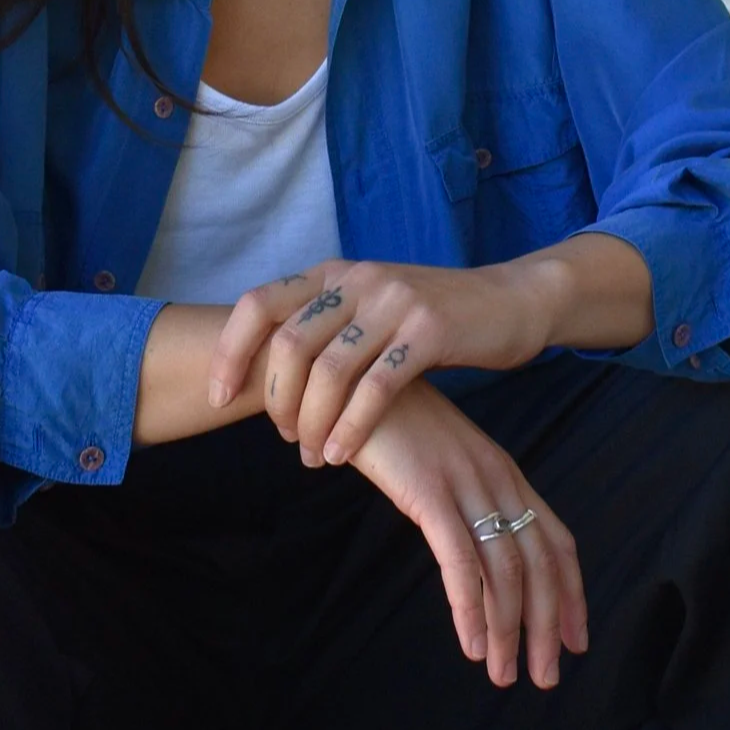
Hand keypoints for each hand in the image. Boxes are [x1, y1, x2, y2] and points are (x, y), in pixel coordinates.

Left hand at [210, 258, 555, 467]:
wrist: (512, 302)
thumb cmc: (433, 318)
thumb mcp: (371, 307)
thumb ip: (326, 326)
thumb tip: (271, 373)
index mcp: (333, 273)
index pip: (258, 305)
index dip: (230, 352)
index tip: (218, 396)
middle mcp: (357, 279)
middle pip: (289, 345)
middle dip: (277, 401)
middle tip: (287, 438)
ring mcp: (393, 302)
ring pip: (329, 371)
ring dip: (315, 423)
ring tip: (317, 456)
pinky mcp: (429, 330)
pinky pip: (375, 387)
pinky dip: (353, 427)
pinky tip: (346, 454)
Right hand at [346, 385, 586, 689]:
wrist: (344, 381)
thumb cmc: (384, 423)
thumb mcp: (436, 460)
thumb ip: (458, 495)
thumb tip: (470, 544)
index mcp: (503, 472)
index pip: (555, 539)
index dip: (570, 593)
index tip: (574, 640)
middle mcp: (496, 478)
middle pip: (540, 564)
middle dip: (547, 627)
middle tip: (546, 677)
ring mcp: (465, 484)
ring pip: (505, 571)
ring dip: (509, 631)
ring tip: (504, 675)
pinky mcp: (429, 493)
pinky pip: (461, 561)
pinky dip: (471, 609)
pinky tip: (473, 644)